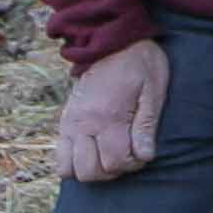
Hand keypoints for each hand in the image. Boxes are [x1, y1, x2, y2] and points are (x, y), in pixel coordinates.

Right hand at [56, 38, 168, 182]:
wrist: (111, 40)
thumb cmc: (140, 63)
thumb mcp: (153, 90)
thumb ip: (146, 126)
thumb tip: (144, 157)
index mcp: (108, 115)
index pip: (115, 162)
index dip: (132, 164)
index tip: (143, 152)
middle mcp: (83, 123)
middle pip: (90, 172)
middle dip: (112, 171)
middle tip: (128, 155)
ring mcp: (70, 123)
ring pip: (70, 170)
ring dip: (92, 170)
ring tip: (110, 155)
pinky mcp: (64, 121)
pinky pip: (59, 158)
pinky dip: (74, 163)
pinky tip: (94, 152)